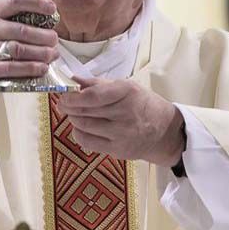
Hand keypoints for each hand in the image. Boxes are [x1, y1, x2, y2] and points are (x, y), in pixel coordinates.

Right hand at [0, 0, 58, 109]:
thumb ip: (20, 10)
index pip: (15, 1)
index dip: (36, 3)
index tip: (52, 8)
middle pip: (21, 30)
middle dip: (43, 35)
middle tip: (55, 39)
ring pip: (18, 49)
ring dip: (40, 52)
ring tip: (53, 54)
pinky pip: (12, 68)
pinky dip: (30, 68)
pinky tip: (42, 67)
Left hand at [56, 77, 185, 166]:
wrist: (164, 131)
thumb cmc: (144, 105)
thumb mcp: (127, 87)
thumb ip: (99, 84)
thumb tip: (74, 79)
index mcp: (128, 92)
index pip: (93, 96)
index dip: (73, 96)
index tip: (64, 95)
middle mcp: (125, 113)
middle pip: (85, 110)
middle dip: (69, 106)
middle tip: (64, 103)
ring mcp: (121, 133)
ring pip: (83, 125)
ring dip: (73, 118)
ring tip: (74, 114)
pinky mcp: (117, 150)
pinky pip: (87, 142)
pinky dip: (79, 133)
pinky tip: (81, 127)